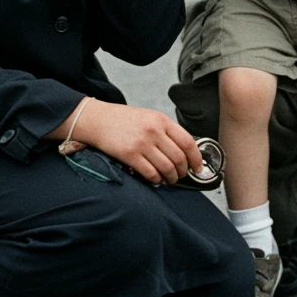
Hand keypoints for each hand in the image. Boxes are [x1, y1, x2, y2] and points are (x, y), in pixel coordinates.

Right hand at [77, 100, 203, 184]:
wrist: (98, 120)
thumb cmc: (124, 120)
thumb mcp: (149, 117)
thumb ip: (166, 130)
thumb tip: (184, 151)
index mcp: (161, 119)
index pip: (187, 141)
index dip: (196, 157)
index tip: (197, 167)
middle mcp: (153, 131)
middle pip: (179, 157)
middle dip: (183, 171)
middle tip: (182, 175)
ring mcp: (142, 143)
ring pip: (167, 168)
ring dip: (171, 178)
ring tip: (170, 179)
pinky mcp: (130, 155)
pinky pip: (151, 173)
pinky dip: (156, 180)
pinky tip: (156, 179)